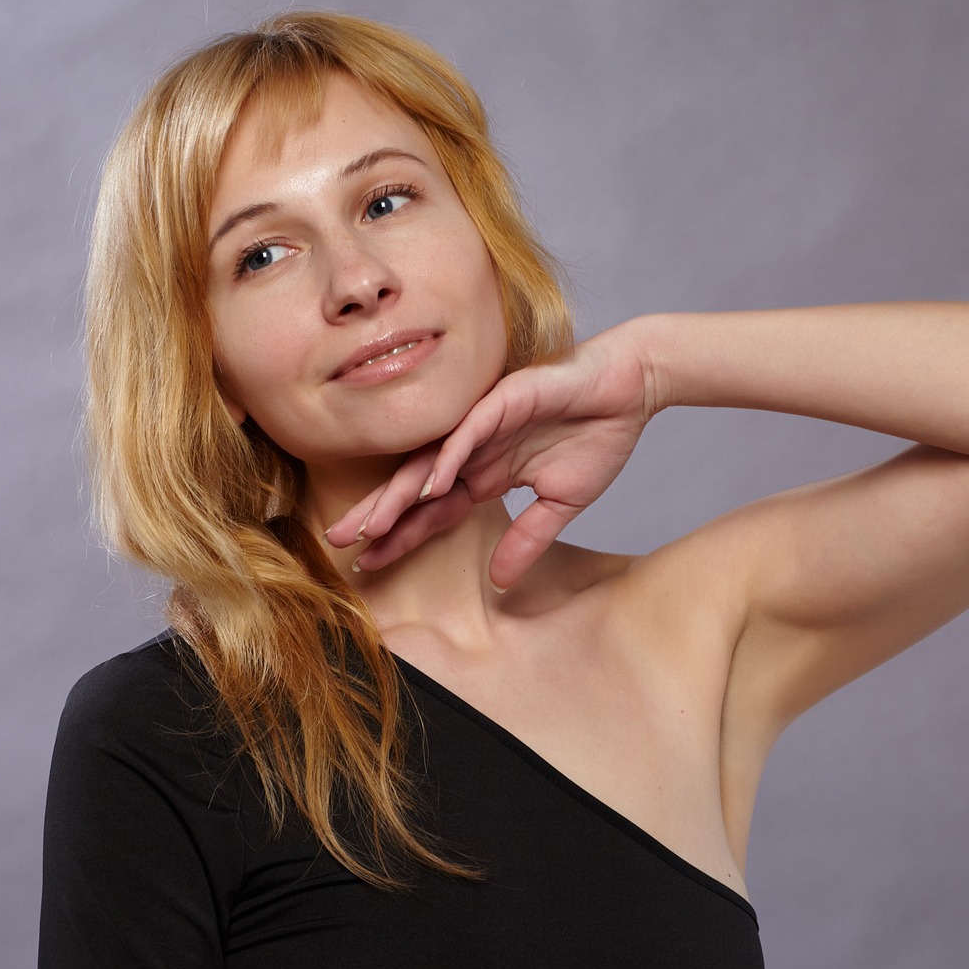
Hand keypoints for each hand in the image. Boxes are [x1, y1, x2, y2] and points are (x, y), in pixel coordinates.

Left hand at [325, 322, 658, 591]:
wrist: (631, 385)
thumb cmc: (598, 434)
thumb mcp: (561, 504)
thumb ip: (527, 540)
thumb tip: (499, 582)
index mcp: (483, 472)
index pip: (432, 511)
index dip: (401, 537)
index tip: (368, 565)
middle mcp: (473, 448)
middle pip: (415, 487)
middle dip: (377, 515)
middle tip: (337, 542)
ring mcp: (484, 423)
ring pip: (432, 461)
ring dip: (401, 492)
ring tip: (371, 523)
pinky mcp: (505, 399)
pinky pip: (469, 431)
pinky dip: (449, 457)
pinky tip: (429, 485)